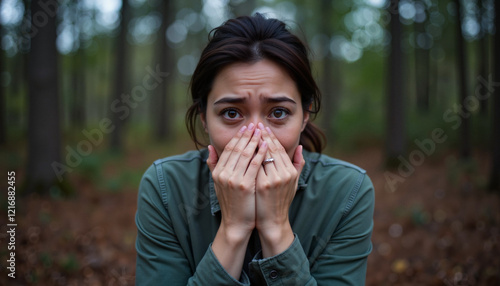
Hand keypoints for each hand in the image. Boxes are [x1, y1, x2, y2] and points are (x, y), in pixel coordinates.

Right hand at [207, 123, 267, 239]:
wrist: (236, 223)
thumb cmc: (231, 203)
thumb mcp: (218, 183)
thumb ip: (213, 165)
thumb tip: (209, 147)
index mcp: (217, 172)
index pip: (228, 149)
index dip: (238, 137)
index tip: (246, 127)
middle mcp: (223, 174)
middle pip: (237, 148)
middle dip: (247, 135)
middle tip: (255, 124)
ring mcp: (233, 179)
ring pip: (245, 154)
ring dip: (255, 140)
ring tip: (262, 131)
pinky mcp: (245, 185)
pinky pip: (254, 164)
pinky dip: (260, 153)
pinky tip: (267, 145)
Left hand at [255, 123, 304, 256]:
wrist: (272, 221)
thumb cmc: (281, 201)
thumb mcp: (293, 183)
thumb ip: (298, 164)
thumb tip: (300, 147)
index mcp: (291, 171)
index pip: (279, 149)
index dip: (270, 137)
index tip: (263, 127)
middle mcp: (284, 174)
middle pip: (271, 149)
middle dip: (261, 136)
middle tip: (253, 125)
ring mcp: (274, 179)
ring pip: (262, 155)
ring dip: (253, 143)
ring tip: (247, 133)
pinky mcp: (263, 185)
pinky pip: (254, 166)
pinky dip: (248, 156)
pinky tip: (241, 149)